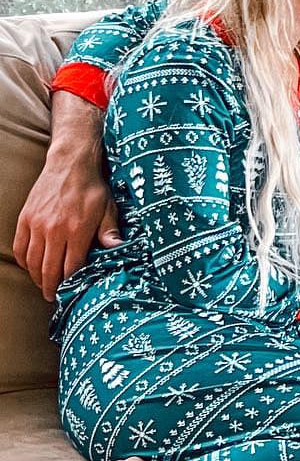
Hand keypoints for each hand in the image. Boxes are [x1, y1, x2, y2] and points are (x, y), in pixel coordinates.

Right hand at [15, 97, 122, 300]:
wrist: (69, 163)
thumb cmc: (92, 187)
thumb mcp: (108, 207)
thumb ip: (109, 230)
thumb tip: (117, 248)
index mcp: (77, 230)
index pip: (71, 267)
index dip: (70, 283)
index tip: (70, 292)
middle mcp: (54, 230)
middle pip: (49, 269)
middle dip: (50, 287)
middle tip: (52, 296)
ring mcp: (37, 225)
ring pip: (32, 261)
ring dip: (36, 277)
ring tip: (42, 284)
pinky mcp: (25, 218)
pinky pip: (20, 247)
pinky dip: (23, 261)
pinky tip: (30, 266)